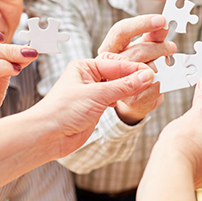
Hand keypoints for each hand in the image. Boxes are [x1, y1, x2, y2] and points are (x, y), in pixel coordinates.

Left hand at [33, 58, 154, 158]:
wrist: (47, 136)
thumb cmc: (62, 111)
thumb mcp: (97, 95)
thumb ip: (124, 86)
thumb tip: (146, 76)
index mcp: (85, 66)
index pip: (116, 64)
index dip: (134, 69)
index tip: (151, 73)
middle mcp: (89, 77)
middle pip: (119, 73)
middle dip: (135, 77)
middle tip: (153, 80)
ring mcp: (94, 92)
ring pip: (119, 86)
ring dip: (132, 88)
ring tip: (148, 89)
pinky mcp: (97, 106)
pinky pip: (117, 98)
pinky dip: (127, 98)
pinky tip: (136, 98)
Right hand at [97, 14, 175, 124]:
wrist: (133, 99)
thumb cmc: (136, 68)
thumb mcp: (142, 48)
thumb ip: (152, 36)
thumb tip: (164, 24)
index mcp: (109, 49)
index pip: (121, 31)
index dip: (142, 24)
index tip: (163, 20)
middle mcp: (109, 66)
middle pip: (139, 50)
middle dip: (160, 47)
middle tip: (172, 47)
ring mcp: (118, 84)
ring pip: (148, 69)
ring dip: (164, 65)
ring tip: (167, 64)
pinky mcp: (132, 99)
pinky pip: (156, 85)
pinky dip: (165, 80)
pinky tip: (165, 77)